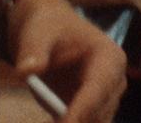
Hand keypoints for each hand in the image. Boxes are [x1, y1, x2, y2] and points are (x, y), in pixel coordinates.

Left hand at [5, 0, 126, 122]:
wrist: (47, 30)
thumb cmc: (47, 26)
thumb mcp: (37, 33)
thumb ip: (32, 52)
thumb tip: (25, 71)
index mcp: (109, 57)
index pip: (98, 88)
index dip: (82, 110)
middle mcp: (114, 81)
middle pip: (101, 113)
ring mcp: (104, 97)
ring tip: (49, 119)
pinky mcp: (90, 110)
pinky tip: (50, 121)